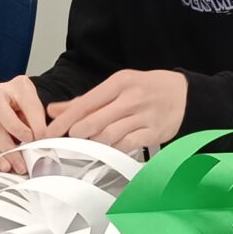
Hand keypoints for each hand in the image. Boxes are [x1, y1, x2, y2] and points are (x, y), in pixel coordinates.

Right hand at [0, 76, 48, 171]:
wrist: (16, 96)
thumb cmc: (24, 97)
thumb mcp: (35, 102)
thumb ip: (38, 119)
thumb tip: (40, 138)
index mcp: (7, 89)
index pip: (10, 110)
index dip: (20, 126)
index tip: (32, 138)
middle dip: (11, 146)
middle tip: (23, 159)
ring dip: (5, 155)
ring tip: (17, 166)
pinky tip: (6, 164)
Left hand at [44, 69, 187, 155]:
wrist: (183, 94)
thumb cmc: (145, 90)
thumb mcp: (116, 87)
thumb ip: (85, 101)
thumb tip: (54, 110)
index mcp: (118, 82)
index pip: (84, 103)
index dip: (64, 120)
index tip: (49, 132)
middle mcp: (131, 97)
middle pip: (94, 121)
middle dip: (76, 134)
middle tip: (65, 142)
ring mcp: (143, 115)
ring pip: (109, 135)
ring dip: (93, 144)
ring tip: (86, 147)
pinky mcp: (154, 131)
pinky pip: (127, 145)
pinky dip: (113, 150)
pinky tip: (107, 150)